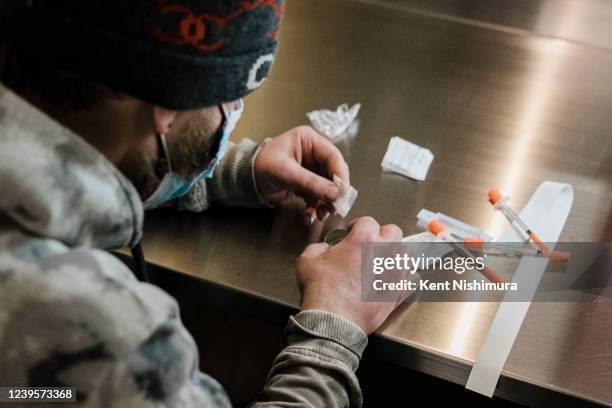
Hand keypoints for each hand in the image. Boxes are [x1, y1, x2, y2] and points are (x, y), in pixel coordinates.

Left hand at [254, 126, 348, 219]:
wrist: (245, 180)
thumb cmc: (260, 166)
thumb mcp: (285, 172)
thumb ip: (310, 182)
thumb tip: (334, 193)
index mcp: (308, 141)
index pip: (333, 156)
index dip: (340, 174)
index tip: (342, 192)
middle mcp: (312, 153)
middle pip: (333, 173)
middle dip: (334, 192)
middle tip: (336, 206)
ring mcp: (310, 169)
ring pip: (328, 187)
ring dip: (326, 202)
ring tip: (322, 213)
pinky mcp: (306, 184)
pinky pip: (317, 196)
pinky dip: (316, 207)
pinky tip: (310, 215)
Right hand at [296, 216, 405, 333]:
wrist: (333, 318)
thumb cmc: (322, 290)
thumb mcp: (308, 260)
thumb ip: (318, 247)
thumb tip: (324, 248)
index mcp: (364, 239)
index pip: (367, 221)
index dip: (357, 225)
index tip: (352, 233)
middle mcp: (384, 252)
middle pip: (393, 231)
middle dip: (381, 234)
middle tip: (370, 243)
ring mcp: (395, 272)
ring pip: (406, 253)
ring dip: (396, 254)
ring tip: (384, 261)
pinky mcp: (399, 292)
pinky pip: (413, 279)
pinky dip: (406, 278)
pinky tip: (396, 280)